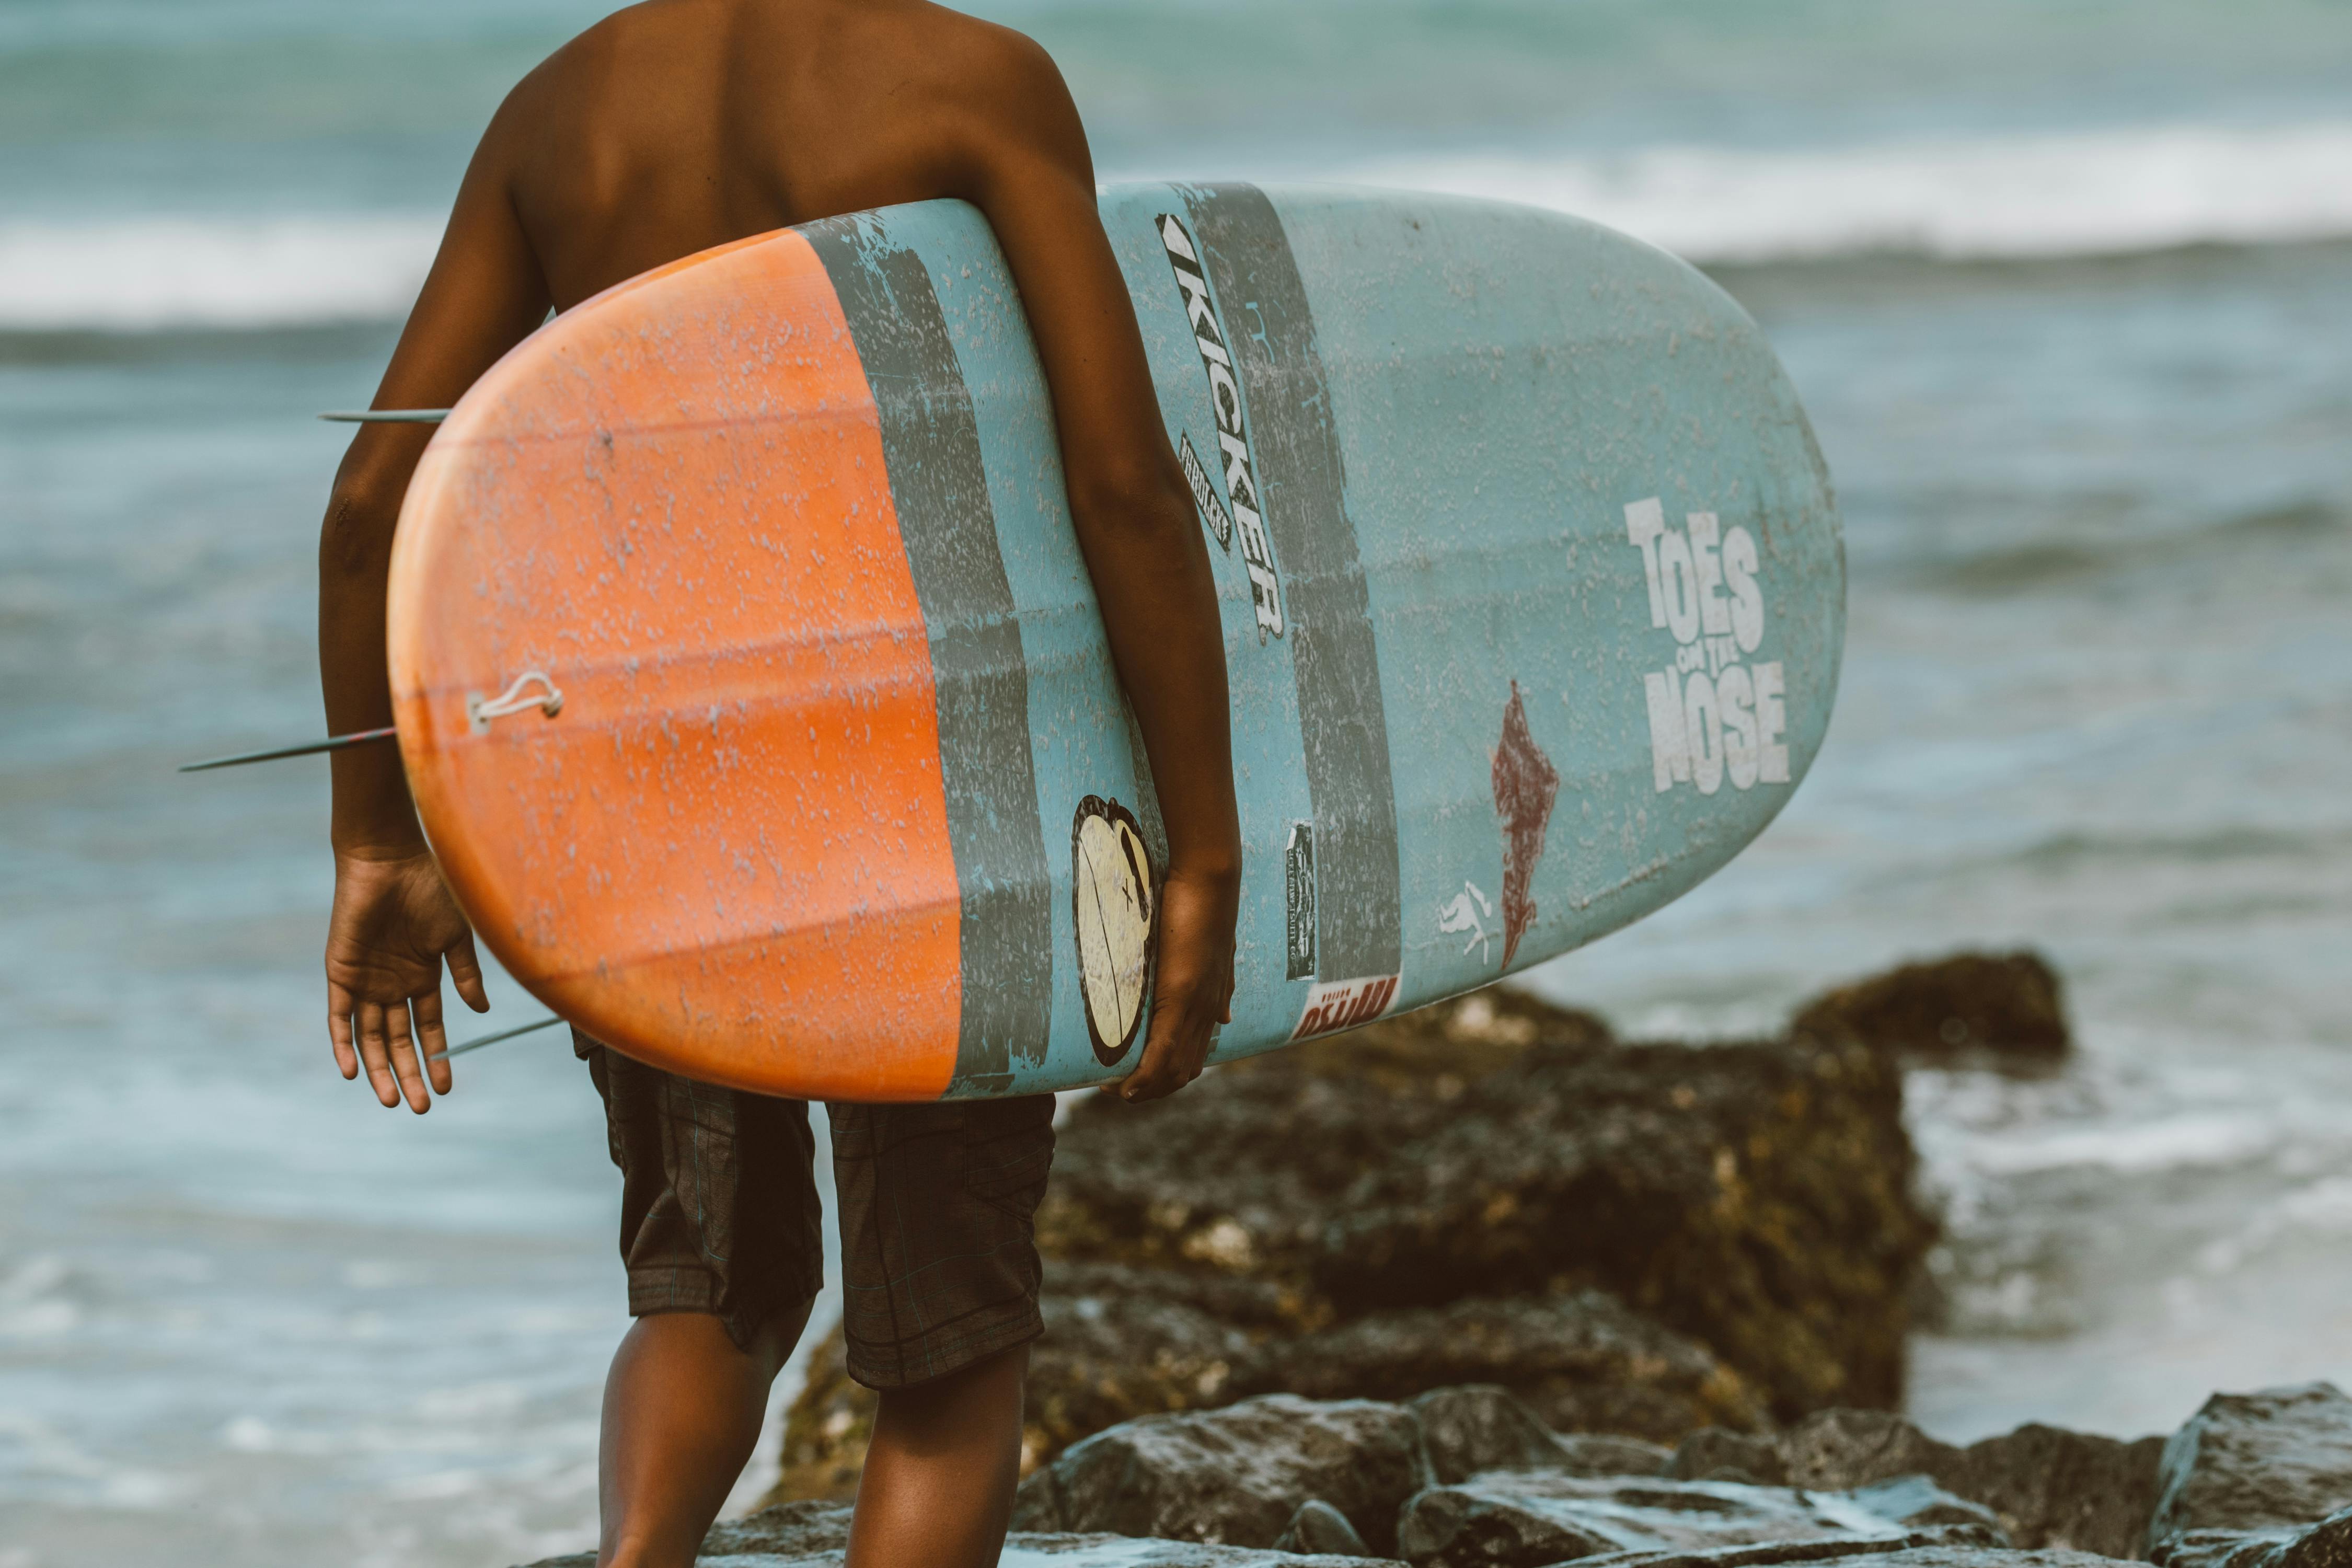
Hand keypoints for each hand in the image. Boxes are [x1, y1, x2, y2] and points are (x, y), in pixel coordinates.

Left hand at [325, 846, 489, 1112]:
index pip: (428, 1029)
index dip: (437, 1058)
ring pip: (370, 1037)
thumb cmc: (430, 888)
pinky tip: (350, 1071)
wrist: (389, 860)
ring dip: (378, 1068)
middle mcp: (393, 985)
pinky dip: (342, 1044)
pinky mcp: (341, 974)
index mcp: (423, 977)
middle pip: (398, 1041)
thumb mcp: (456, 935)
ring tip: (391, 1098)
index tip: (446, 1088)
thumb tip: (481, 1012)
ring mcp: (366, 982)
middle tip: (419, 1107)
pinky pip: (339, 1017)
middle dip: (409, 1073)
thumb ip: (466, 974)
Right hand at [1119, 864, 1238, 1102]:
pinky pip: (1163, 1051)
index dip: (1165, 1077)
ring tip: (1109, 1088)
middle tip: (1114, 1088)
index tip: (1134, 1077)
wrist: (1211, 879)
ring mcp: (1196, 1006)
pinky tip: (1123, 1085)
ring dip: (1141, 1088)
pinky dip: (1143, 1076)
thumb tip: (1226, 1018)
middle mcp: (1207, 1011)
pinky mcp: (1180, 996)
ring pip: (1173, 1071)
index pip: (1193, 1058)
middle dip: (1149, 1090)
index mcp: (1212, 1003)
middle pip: (1183, 1073)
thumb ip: (1219, 987)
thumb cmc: (1202, 905)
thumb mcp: (1212, 954)